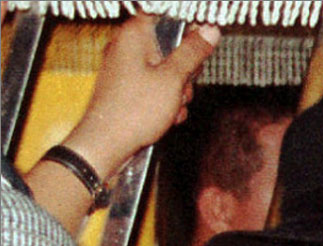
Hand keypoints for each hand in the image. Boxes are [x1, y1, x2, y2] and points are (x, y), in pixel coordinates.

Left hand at [63, 15, 219, 182]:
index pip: (167, 18)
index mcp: (135, 35)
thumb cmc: (132, 111)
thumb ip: (192, 53)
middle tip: (183, 86)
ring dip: (177, 92)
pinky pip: (155, 88)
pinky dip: (165, 102)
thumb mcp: (172, 80)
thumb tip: (209, 31)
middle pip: (169, 48)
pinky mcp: (128, 89)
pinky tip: (166, 117)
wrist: (107, 144)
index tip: (201, 44)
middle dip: (184, 72)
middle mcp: (128, 47)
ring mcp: (126, 69)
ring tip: (173, 108)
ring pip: (165, 72)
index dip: (188, 30)